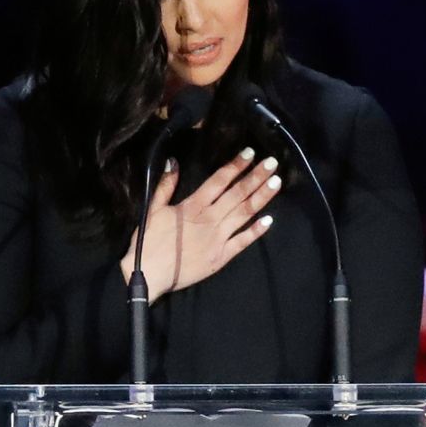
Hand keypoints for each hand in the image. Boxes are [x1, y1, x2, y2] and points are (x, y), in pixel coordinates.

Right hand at [120, 147, 280, 302]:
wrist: (148, 274)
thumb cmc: (149, 241)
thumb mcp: (153, 209)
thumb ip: (166, 186)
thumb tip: (174, 162)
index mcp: (194, 206)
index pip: (220, 180)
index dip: (236, 166)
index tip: (250, 153)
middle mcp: (210, 219)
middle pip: (237, 194)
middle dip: (256, 176)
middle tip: (272, 162)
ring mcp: (218, 238)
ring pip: (244, 214)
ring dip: (261, 197)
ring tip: (276, 182)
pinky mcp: (221, 257)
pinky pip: (242, 242)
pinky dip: (256, 231)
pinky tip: (270, 220)